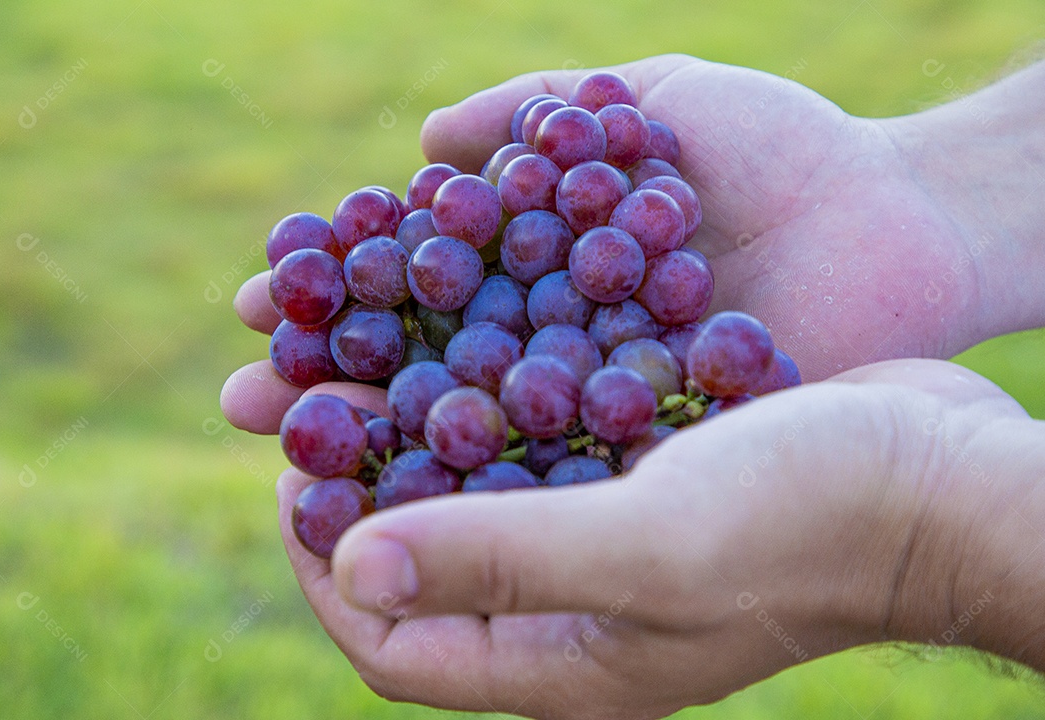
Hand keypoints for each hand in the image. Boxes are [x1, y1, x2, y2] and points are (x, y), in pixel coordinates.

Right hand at [221, 55, 1044, 431]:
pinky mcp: (649, 461)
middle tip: (245, 399)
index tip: (258, 300)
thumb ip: (532, 115)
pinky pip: (549, 480)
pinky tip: (406, 504)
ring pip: (469, 439)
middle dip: (333, 386)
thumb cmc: (782, 152)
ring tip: (293, 455)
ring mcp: (599, 413)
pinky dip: (478, 491)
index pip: (413, 292)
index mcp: (545, 272)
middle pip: (423, 374)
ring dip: (381, 448)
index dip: (336, 297)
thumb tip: (418, 142)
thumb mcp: (648, 102)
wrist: (900, 220)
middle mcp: (556, 350)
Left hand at [273, 358, 1040, 718]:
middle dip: (356, 488)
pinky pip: (538, 441)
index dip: (323, 571)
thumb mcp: (649, 546)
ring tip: (370, 354)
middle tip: (310, 403)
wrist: (939, 474)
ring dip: (416, 429)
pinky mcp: (642, 476)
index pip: (394, 646)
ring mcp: (610, 541)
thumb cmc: (809, 524)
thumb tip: (354, 568)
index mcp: (565, 664)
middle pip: (424, 561)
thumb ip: (501, 561)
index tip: (291, 482)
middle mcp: (575, 610)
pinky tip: (474, 330)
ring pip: (474, 490)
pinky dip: (494, 395)